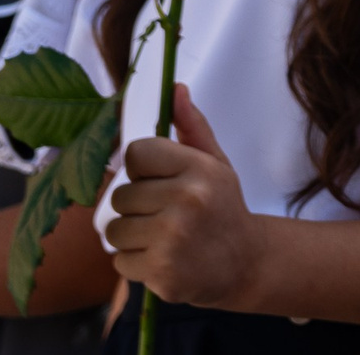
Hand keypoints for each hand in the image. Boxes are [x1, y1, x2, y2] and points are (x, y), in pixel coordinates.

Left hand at [105, 84, 261, 310]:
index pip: (135, 154)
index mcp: (198, 168)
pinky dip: (136, 264)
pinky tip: (164, 260)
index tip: (161, 181)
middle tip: (166, 216)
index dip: (143, 170)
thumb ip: (192, 127)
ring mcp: (172, 238)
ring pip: (114, 231)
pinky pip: (119, 262)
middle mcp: (186, 200)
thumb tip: (175, 87)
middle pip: (120, 195)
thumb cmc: (222, 207)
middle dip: (137, 207)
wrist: (245, 262)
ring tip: (163, 239)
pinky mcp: (161, 272)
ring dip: (132, 238)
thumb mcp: (215, 163)